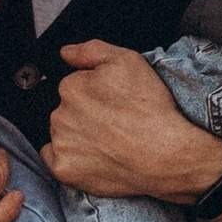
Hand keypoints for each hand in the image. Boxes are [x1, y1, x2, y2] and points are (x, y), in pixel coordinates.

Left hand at [47, 38, 221, 206]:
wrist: (165, 156)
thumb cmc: (150, 109)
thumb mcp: (128, 61)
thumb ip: (91, 50)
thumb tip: (66, 53)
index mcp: (71, 86)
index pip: (74, 85)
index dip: (96, 93)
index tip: (114, 103)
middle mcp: (59, 115)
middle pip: (66, 110)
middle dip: (85, 114)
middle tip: (115, 123)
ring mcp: (60, 145)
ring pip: (62, 134)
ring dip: (78, 136)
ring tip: (110, 142)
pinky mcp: (64, 170)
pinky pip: (56, 160)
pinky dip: (71, 159)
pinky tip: (95, 157)